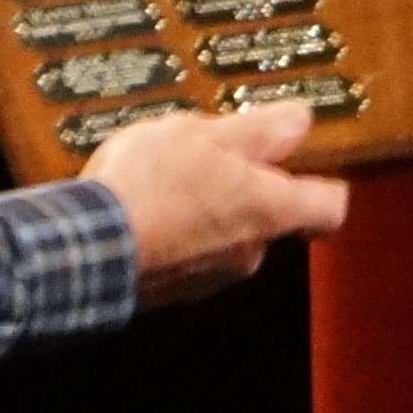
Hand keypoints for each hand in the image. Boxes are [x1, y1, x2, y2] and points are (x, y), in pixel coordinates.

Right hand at [84, 103, 351, 301]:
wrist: (83, 250)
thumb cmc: (147, 185)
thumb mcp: (204, 134)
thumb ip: (260, 130)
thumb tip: (300, 121)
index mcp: (269, 210)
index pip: (329, 207)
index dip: (323, 182)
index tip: (302, 161)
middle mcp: (251, 251)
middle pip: (269, 214)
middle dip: (242, 184)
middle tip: (205, 152)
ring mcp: (212, 277)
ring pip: (224, 232)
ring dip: (203, 206)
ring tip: (160, 175)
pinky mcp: (174, 291)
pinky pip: (187, 252)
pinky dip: (173, 231)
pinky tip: (140, 205)